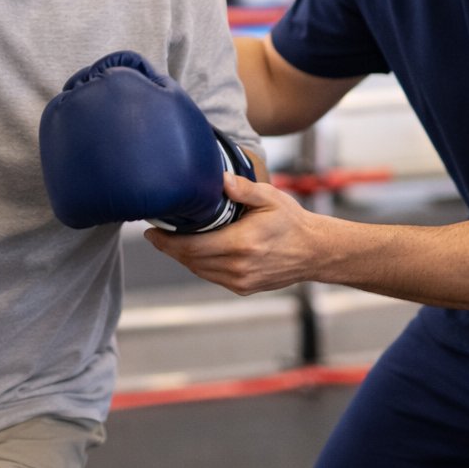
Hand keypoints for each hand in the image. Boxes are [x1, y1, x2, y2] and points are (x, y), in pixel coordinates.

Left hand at [143, 173, 329, 293]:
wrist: (315, 251)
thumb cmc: (292, 222)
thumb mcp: (270, 197)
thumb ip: (243, 189)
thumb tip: (219, 179)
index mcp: (241, 243)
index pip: (191, 247)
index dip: (167, 241)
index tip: (152, 231)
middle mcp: (238, 266)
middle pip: (190, 260)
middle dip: (169, 248)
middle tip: (155, 234)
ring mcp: (241, 280)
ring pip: (199, 271)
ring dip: (182, 257)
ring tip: (171, 241)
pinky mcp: (243, 288)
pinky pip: (211, 277)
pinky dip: (199, 265)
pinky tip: (195, 251)